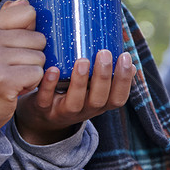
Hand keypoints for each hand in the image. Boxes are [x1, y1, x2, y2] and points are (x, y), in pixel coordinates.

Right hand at [0, 0, 46, 145]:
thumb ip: (8, 20)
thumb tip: (23, 1)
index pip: (29, 12)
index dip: (31, 30)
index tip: (16, 44)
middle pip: (39, 38)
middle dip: (33, 55)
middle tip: (13, 66)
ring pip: (41, 57)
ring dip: (33, 71)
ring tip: (14, 76)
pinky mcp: (4, 80)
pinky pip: (38, 74)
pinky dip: (32, 83)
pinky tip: (15, 87)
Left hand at [14, 50, 134, 144]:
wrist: (41, 115)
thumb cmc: (71, 93)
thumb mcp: (91, 87)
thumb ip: (106, 73)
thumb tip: (127, 56)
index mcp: (98, 104)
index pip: (118, 98)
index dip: (124, 80)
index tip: (126, 56)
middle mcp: (84, 111)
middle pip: (98, 99)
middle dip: (103, 77)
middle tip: (104, 53)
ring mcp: (62, 111)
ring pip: (74, 102)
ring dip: (80, 82)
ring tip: (82, 61)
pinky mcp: (42, 109)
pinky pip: (45, 100)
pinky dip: (49, 85)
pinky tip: (53, 69)